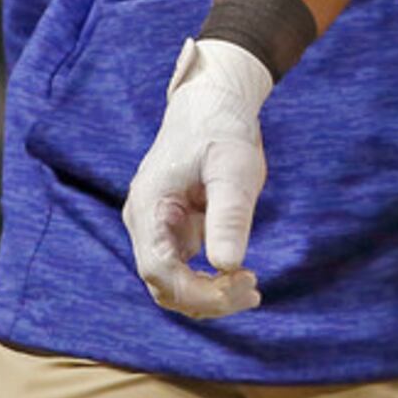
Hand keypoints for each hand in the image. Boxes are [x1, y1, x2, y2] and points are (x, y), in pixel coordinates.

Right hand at [122, 38, 272, 317]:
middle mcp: (144, 222)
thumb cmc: (223, 127)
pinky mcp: (173, 228)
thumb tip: (228, 265)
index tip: (239, 286)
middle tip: (252, 290)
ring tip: (250, 288)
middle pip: (163, 284)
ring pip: (172, 282)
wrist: (214, 99)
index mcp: (148, 207)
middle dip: (206, 298)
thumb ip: (229, 214)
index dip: (197, 290)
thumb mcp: (234, 167)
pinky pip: (184, 268)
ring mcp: (156, 227)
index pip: (158, 270)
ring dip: (208, 294)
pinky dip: (209, 279)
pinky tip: (240, 276)